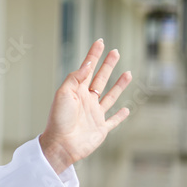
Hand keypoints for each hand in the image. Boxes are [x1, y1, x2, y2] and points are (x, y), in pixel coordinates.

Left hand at [40, 39, 132, 173]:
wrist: (61, 144)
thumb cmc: (58, 119)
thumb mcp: (63, 94)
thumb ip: (75, 78)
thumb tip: (87, 64)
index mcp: (77, 91)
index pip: (87, 68)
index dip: (93, 55)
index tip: (100, 42)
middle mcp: (87, 100)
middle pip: (100, 78)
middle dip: (108, 65)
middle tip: (116, 51)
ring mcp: (95, 114)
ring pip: (110, 96)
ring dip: (119, 85)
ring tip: (127, 73)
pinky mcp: (101, 128)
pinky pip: (113, 120)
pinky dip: (120, 116)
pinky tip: (126, 109)